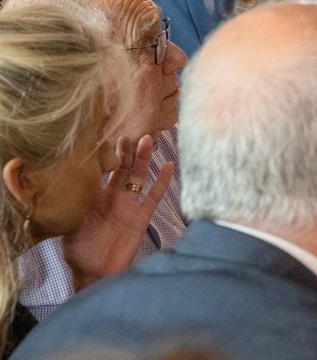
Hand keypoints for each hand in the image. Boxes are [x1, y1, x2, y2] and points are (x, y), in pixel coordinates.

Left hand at [62, 135, 174, 289]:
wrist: (95, 273)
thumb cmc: (78, 251)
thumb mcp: (66, 225)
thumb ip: (68, 205)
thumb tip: (55, 188)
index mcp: (92, 197)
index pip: (98, 170)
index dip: (102, 155)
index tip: (103, 137)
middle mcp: (112, 198)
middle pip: (121, 169)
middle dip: (125, 152)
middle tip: (129, 135)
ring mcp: (129, 206)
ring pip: (138, 178)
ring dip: (143, 160)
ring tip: (148, 141)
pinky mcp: (141, 217)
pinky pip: (154, 196)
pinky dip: (162, 181)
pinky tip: (169, 165)